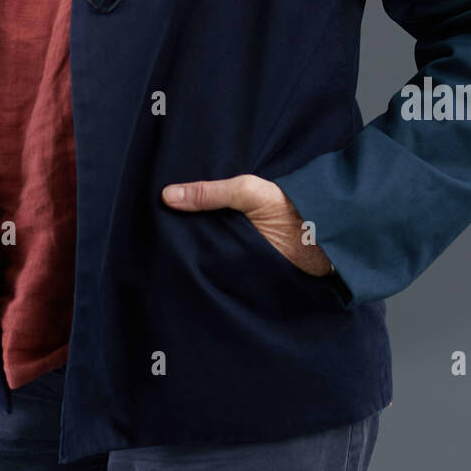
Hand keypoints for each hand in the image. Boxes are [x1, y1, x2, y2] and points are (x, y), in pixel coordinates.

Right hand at [161, 173, 332, 275]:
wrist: (326, 243)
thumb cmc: (291, 207)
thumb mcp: (247, 193)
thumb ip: (211, 193)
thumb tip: (167, 195)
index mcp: (231, 204)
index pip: (196, 205)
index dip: (176, 206)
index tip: (146, 204)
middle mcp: (231, 229)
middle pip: (197, 232)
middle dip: (177, 232)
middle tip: (144, 232)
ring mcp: (236, 254)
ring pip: (204, 255)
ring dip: (188, 256)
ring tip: (154, 254)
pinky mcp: (242, 277)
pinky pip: (216, 277)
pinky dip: (202, 276)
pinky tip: (181, 275)